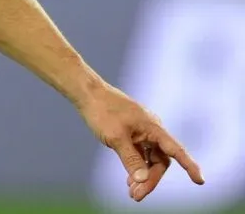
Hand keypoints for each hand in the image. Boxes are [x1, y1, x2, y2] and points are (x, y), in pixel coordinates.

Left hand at [79, 84, 203, 201]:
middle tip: (136, 196)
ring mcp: (142, 131)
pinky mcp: (132, 133)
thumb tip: (142, 179)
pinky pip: (141, 153)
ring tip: (132, 192)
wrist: (88, 93)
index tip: (200, 181)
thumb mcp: (116, 137)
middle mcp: (152, 130)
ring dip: (143, 175)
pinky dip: (137, 166)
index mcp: (153, 128)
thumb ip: (130, 159)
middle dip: (151, 179)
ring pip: (150, 158)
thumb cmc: (102, 111)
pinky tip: (130, 179)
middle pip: (160, 160)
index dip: (189, 166)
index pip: (176, 150)